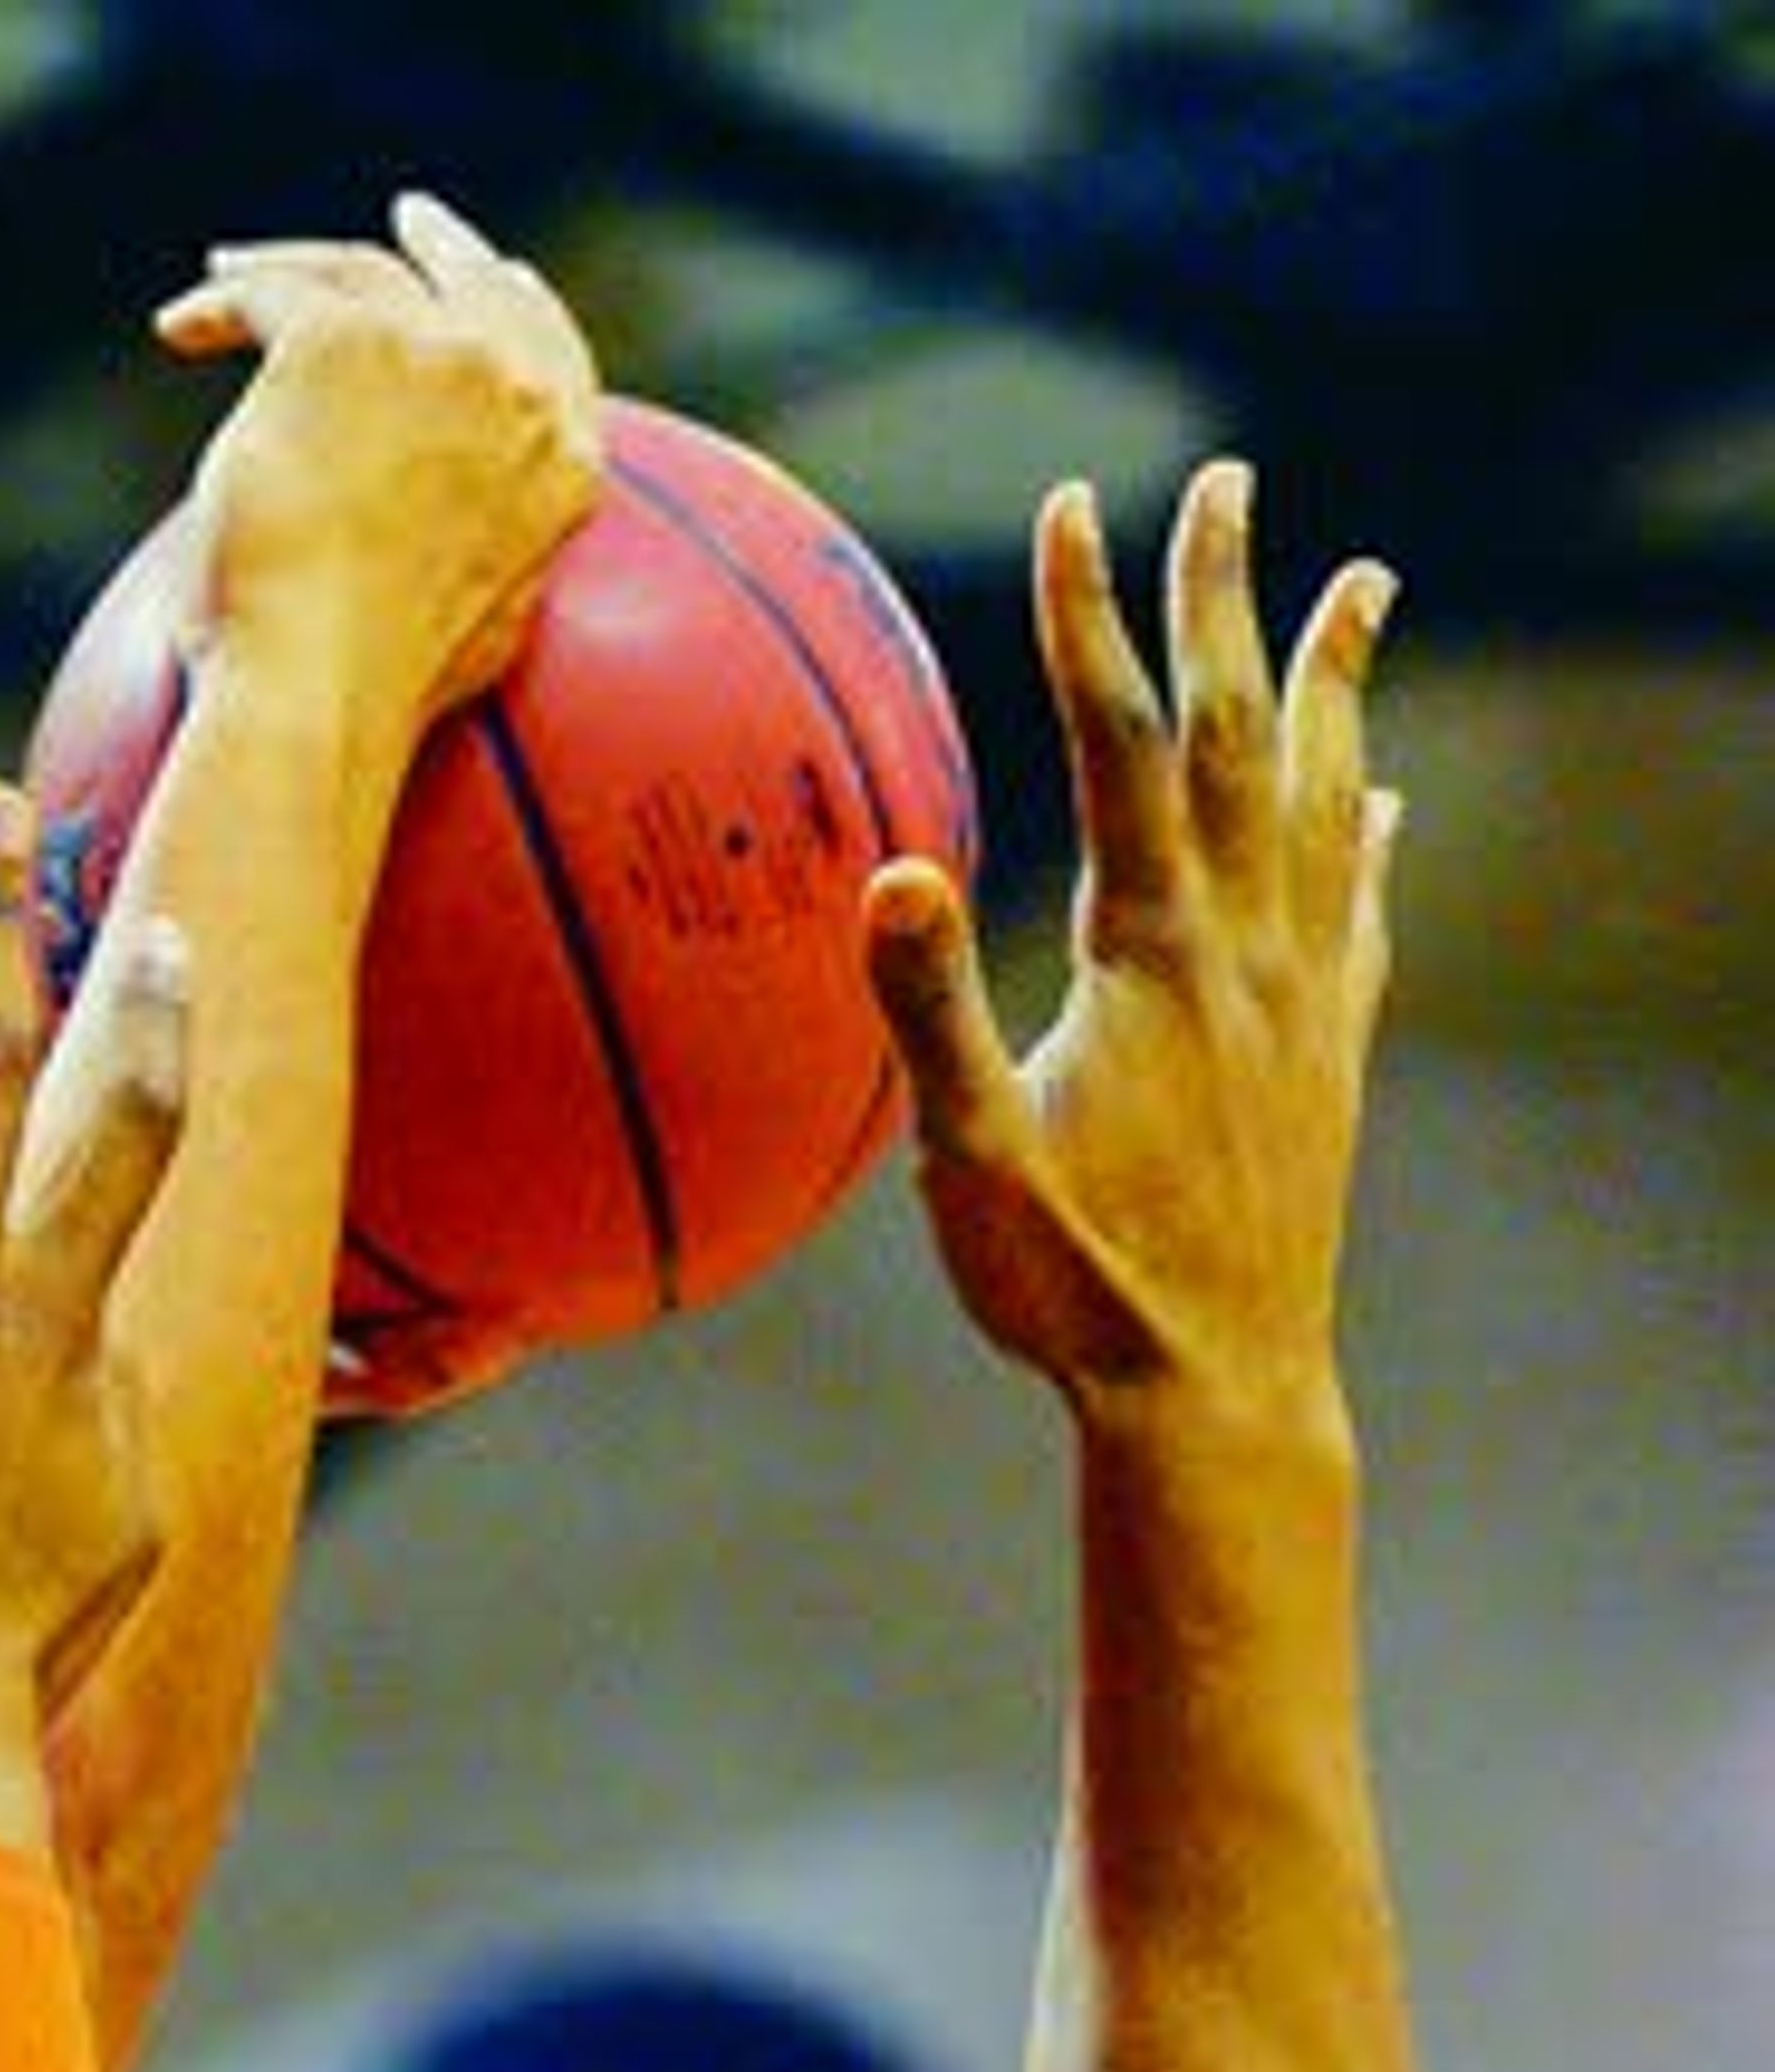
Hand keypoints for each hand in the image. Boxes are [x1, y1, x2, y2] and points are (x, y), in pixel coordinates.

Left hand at [158, 187, 600, 746]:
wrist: (321, 695)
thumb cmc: (376, 701)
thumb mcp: (475, 623)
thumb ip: (485, 548)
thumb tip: (450, 535)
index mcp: (564, 464)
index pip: (549, 349)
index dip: (511, 303)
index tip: (484, 274)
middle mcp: (514, 390)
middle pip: (473, 282)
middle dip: (439, 247)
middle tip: (404, 225)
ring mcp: (431, 353)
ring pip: (359, 274)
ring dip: (298, 265)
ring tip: (238, 272)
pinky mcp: (337, 339)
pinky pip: (270, 295)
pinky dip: (222, 306)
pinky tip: (182, 330)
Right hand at [866, 457, 1397, 1412]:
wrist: (1217, 1390)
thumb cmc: (1075, 1292)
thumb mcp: (970, 1161)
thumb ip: (931, 1015)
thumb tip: (891, 875)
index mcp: (1150, 955)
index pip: (1118, 742)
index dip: (1092, 616)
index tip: (1076, 504)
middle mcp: (1245, 948)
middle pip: (1239, 731)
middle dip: (1227, 596)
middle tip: (1230, 480)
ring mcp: (1301, 995)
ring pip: (1325, 796)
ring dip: (1336, 681)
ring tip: (1363, 580)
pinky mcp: (1330, 1053)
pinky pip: (1360, 909)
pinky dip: (1368, 833)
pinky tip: (1384, 796)